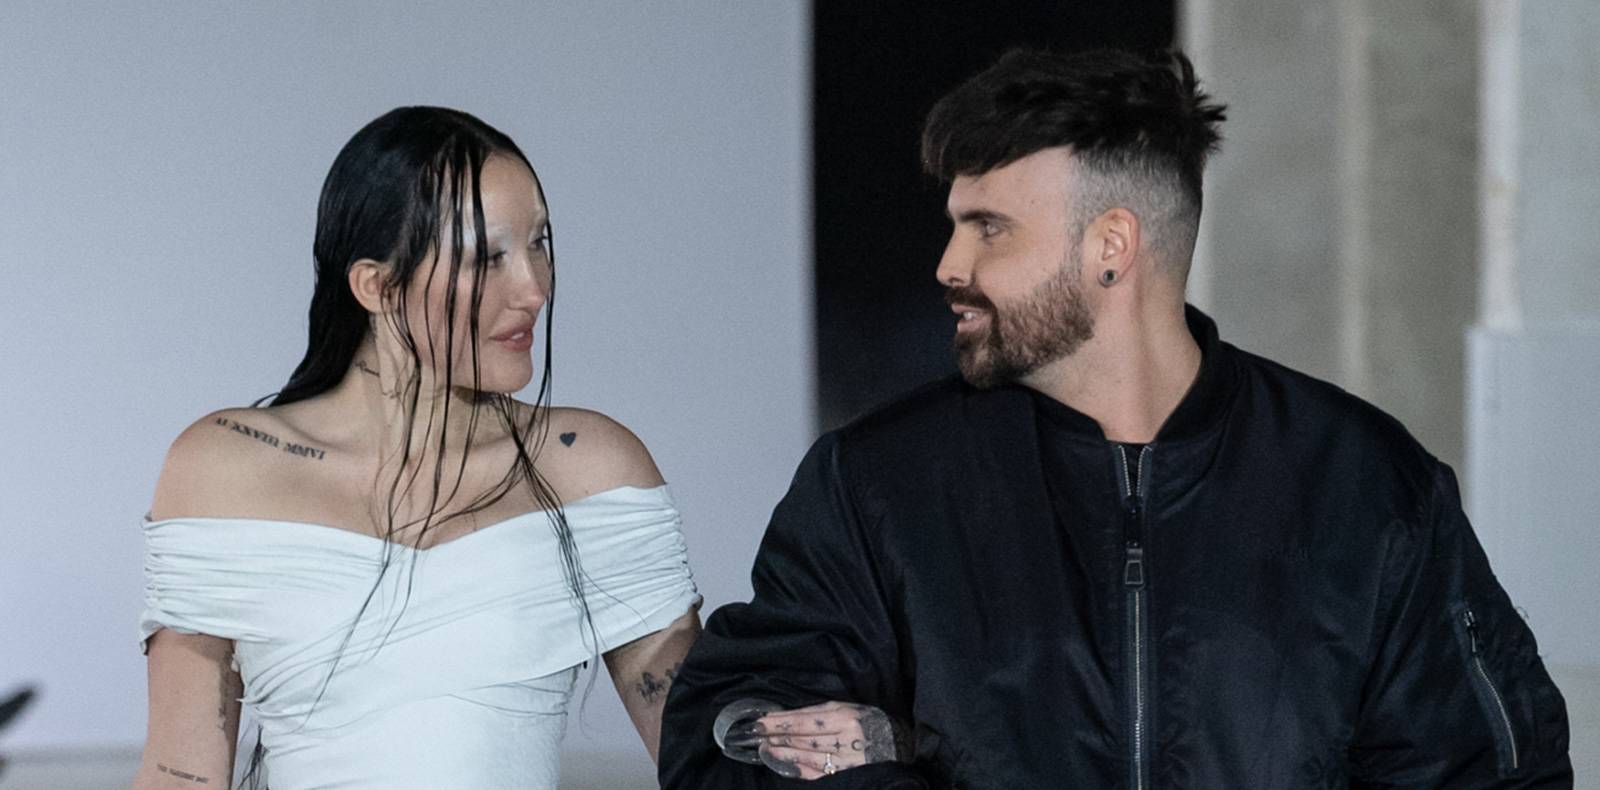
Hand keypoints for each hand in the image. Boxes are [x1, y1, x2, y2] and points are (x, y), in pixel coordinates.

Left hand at [723, 700, 911, 779]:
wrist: (905, 746)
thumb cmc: (876, 723)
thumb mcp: (853, 708)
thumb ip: (824, 712)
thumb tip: (790, 717)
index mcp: (846, 717)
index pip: (804, 720)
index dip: (779, 722)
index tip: (760, 721)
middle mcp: (846, 739)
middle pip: (802, 739)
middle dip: (777, 736)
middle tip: (755, 735)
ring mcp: (846, 762)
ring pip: (806, 757)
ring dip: (783, 753)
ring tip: (766, 749)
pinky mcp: (847, 776)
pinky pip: (817, 774)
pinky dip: (799, 769)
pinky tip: (785, 764)